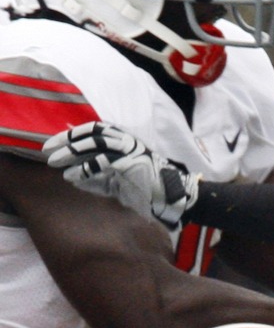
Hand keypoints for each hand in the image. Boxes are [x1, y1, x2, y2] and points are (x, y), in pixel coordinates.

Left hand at [43, 121, 198, 227]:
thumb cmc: (146, 189)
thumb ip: (100, 174)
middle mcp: (128, 142)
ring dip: (73, 151)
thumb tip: (73, 174)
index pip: (95, 130)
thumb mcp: (119, 178)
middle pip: (93, 132)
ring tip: (54, 161)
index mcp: (126, 142)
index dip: (73, 133)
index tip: (54, 143)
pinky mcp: (132, 163)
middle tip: (47, 149)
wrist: (172, 197)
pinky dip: (84, 169)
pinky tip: (71, 176)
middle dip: (68, 139)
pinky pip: (103, 162)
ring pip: (96, 143)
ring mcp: (131, 151)